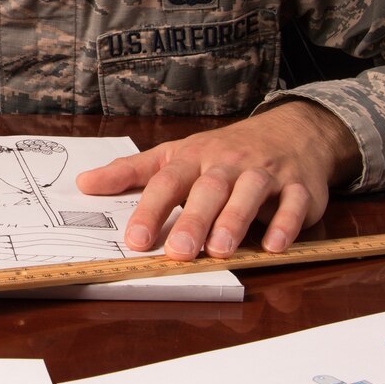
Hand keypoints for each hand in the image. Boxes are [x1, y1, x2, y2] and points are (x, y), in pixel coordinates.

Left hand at [75, 102, 359, 259]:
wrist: (291, 131)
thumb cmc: (224, 152)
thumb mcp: (175, 155)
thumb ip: (132, 173)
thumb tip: (84, 184)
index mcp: (195, 158)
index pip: (168, 181)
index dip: (151, 210)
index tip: (135, 240)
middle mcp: (229, 163)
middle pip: (210, 189)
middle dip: (194, 220)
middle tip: (179, 252)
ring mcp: (266, 173)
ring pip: (250, 193)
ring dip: (236, 221)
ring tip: (221, 250)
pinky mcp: (300, 187)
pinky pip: (294, 204)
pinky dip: (285, 224)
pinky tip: (274, 246)